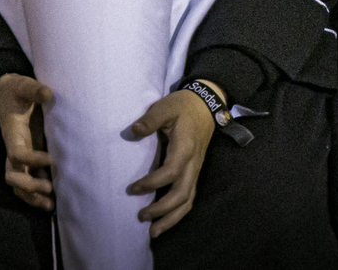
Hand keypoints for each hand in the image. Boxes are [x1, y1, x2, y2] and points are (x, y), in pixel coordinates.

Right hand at [0, 74, 54, 210]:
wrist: (7, 93)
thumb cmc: (15, 90)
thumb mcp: (22, 84)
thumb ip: (33, 89)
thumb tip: (47, 94)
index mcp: (12, 134)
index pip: (17, 154)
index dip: (31, 160)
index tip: (51, 159)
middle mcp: (13, 148)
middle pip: (13, 176)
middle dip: (29, 186)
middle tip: (50, 188)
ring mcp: (20, 155)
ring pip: (18, 184)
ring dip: (32, 197)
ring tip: (52, 206)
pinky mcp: (28, 157)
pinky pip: (27, 180)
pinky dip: (37, 193)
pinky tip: (54, 200)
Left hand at [127, 82, 220, 236]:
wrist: (205, 106)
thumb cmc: (182, 107)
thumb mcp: (166, 107)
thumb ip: (150, 119)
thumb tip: (134, 131)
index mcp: (185, 148)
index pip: (170, 172)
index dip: (152, 183)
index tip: (132, 188)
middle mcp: (192, 164)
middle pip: (182, 195)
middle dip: (162, 210)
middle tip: (141, 217)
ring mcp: (195, 170)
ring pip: (188, 200)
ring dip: (171, 218)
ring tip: (153, 231)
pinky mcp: (194, 173)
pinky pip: (189, 197)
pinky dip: (177, 212)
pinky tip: (164, 220)